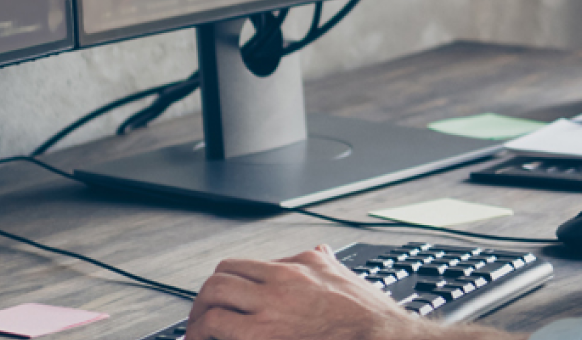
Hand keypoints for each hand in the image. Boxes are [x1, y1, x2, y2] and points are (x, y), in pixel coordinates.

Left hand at [184, 246, 424, 339]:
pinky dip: (202, 334)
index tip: (224, 298)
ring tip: (198, 333)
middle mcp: (281, 279)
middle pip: (223, 275)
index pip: (246, 263)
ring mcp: (271, 305)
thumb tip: (321, 251)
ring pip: (214, 295)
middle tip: (203, 316)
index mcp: (300, 264)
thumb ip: (326, 263)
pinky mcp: (263, 333)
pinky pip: (218, 326)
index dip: (227, 282)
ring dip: (199, 314)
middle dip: (206, 297)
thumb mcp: (344, 276)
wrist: (383, 336)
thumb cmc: (369, 316)